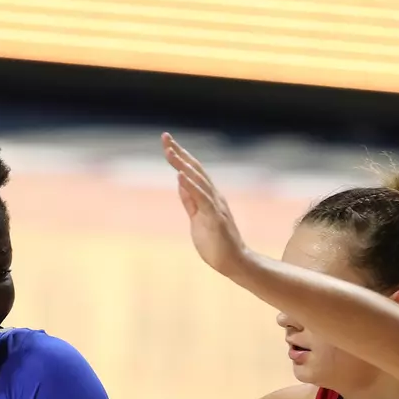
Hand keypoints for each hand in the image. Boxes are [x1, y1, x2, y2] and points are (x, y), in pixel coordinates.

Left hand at [161, 133, 251, 278]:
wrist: (233, 262)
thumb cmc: (216, 243)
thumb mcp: (197, 218)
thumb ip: (190, 201)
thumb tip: (180, 183)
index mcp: (208, 196)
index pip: (192, 172)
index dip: (180, 157)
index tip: (167, 143)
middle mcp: (213, 196)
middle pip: (195, 169)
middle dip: (180, 153)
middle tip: (165, 137)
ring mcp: (215, 206)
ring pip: (198, 180)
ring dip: (183, 165)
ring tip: (169, 152)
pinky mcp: (215, 218)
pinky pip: (202, 199)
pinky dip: (190, 186)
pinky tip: (179, 176)